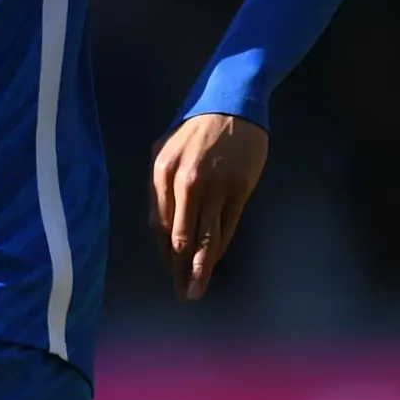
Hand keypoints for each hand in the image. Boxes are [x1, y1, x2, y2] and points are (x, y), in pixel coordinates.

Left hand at [150, 112, 267, 301]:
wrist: (232, 105)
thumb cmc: (194, 129)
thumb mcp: (165, 150)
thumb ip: (160, 187)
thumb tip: (163, 227)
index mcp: (163, 173)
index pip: (160, 225)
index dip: (164, 253)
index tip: (169, 272)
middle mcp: (186, 183)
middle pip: (181, 238)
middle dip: (180, 270)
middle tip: (182, 294)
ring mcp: (215, 188)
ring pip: (206, 238)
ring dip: (201, 269)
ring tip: (197, 291)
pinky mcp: (239, 190)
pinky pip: (227, 228)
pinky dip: (220, 249)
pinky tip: (215, 263)